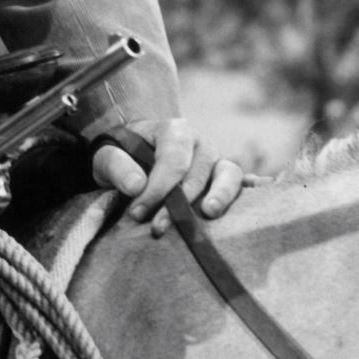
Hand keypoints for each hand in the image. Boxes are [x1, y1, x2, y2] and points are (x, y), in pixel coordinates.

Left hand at [90, 118, 244, 236]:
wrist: (129, 158)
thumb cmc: (120, 157)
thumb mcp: (105, 157)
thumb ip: (116, 166)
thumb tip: (136, 186)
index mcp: (172, 130)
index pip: (172, 160)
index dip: (158, 189)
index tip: (137, 213)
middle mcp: (199, 142)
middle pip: (199, 171)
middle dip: (179, 202)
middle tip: (158, 228)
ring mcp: (215, 160)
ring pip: (228, 174)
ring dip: (221, 195)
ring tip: (209, 214)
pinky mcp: (223, 179)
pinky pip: (242, 183)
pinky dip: (250, 191)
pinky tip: (252, 205)